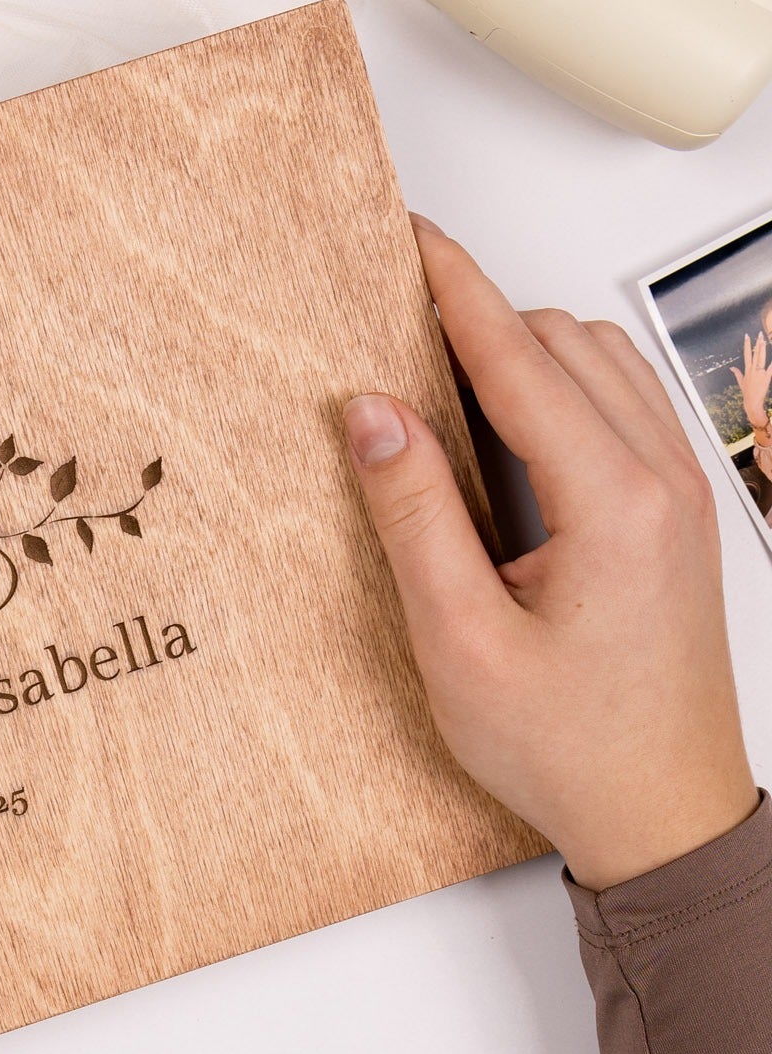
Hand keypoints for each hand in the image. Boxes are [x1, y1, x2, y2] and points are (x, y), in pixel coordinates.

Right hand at [344, 217, 756, 891]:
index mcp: (612, 503)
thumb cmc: (568, 745)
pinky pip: (622, 408)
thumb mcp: (458, 640)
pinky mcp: (676, 517)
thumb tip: (373, 414)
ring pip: (601, 366)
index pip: (520, 358)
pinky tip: (506, 426)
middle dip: (481, 317)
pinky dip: (560, 389)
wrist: (660, 813)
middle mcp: (662, 482)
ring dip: (524, 352)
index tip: (411, 240)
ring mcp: (680, 495)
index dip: (455, 290)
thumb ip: (414, 516)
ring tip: (440, 370)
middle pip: (565, 343)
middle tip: (397, 319)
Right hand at [735, 326, 770, 439]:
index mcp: (747, 370)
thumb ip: (737, 373)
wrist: (752, 402)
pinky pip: (770, 368)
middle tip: (759, 334)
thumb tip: (731, 368)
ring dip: (762, 348)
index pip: (746, 354)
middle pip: (755, 354)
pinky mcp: (766, 377)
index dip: (747, 344)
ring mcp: (759, 373)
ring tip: (763, 339)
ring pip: (761, 358)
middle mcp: (752, 370)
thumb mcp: (741, 382)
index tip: (747, 336)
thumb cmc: (747, 393)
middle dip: (757, 343)